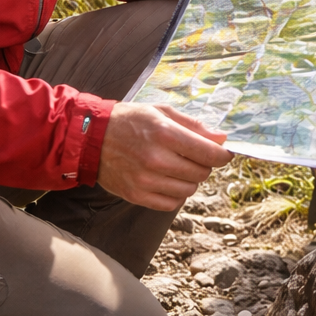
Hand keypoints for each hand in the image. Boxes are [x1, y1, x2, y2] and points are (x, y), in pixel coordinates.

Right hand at [96, 102, 233, 210]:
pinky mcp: (136, 195)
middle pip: (201, 173)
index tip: (224, 153)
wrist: (90, 138)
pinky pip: (171, 204)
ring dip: (189, 180)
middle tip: (193, 155)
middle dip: (204, 164)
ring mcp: (145, 181)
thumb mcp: (161, 112)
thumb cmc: (129, 120)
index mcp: (165, 134)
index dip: (223, 155)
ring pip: (188, 190)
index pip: (208, 153)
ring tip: (177, 166)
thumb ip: (193, 125)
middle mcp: (156, 160)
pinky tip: (167, 180)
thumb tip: (221, 139)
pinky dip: (175, 194)